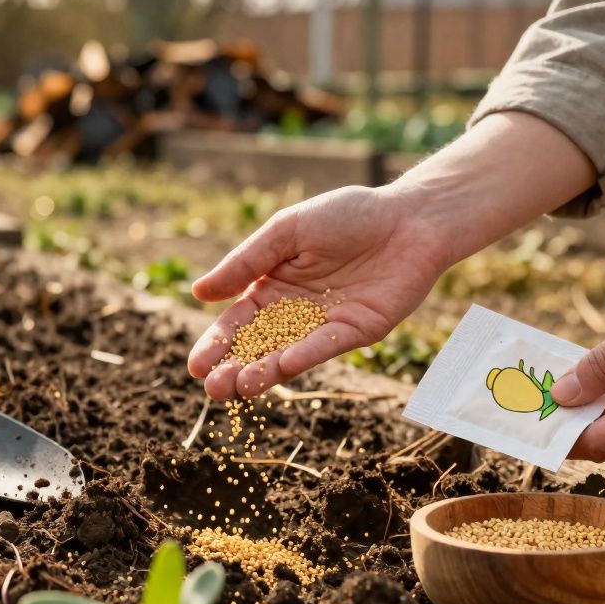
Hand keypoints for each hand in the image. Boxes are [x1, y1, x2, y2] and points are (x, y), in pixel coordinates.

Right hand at [187, 185, 450, 398]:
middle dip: (233, 368)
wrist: (409, 217)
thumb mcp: (286, 231)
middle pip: (258, 346)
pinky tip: (280, 366)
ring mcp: (325, 324)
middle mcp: (296, 311)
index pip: (237, 322)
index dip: (216, 344)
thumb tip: (198, 292)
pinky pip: (324, 347)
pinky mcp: (356, 331)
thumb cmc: (347, 215)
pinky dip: (303, 356)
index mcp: (273, 285)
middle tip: (212, 389)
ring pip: (287, 354)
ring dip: (262, 372)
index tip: (196, 366)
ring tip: (237, 387)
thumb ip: (246, 262)